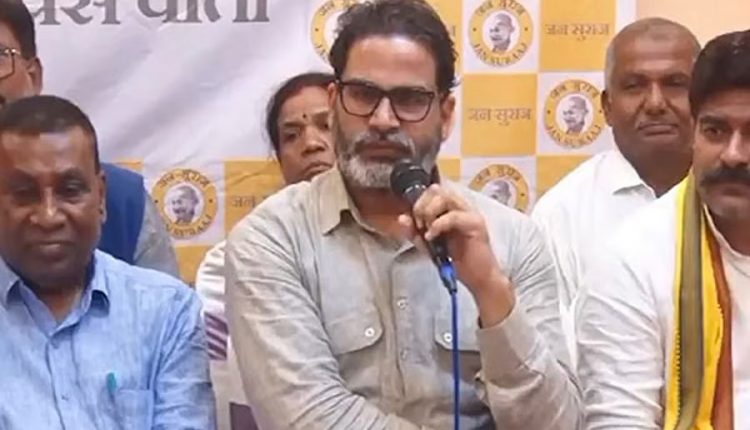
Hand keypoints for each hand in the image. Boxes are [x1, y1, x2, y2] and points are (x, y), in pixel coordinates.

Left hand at [398, 184, 514, 324]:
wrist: (478, 279)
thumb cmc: (457, 262)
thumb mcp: (429, 246)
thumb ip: (415, 233)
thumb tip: (402, 218)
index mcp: (452, 208)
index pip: (433, 191)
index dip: (419, 202)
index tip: (415, 222)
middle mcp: (462, 206)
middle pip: (437, 190)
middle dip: (422, 206)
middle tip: (420, 225)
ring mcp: (470, 213)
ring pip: (445, 197)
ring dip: (429, 212)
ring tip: (427, 231)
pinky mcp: (476, 224)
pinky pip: (453, 216)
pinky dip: (438, 225)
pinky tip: (432, 237)